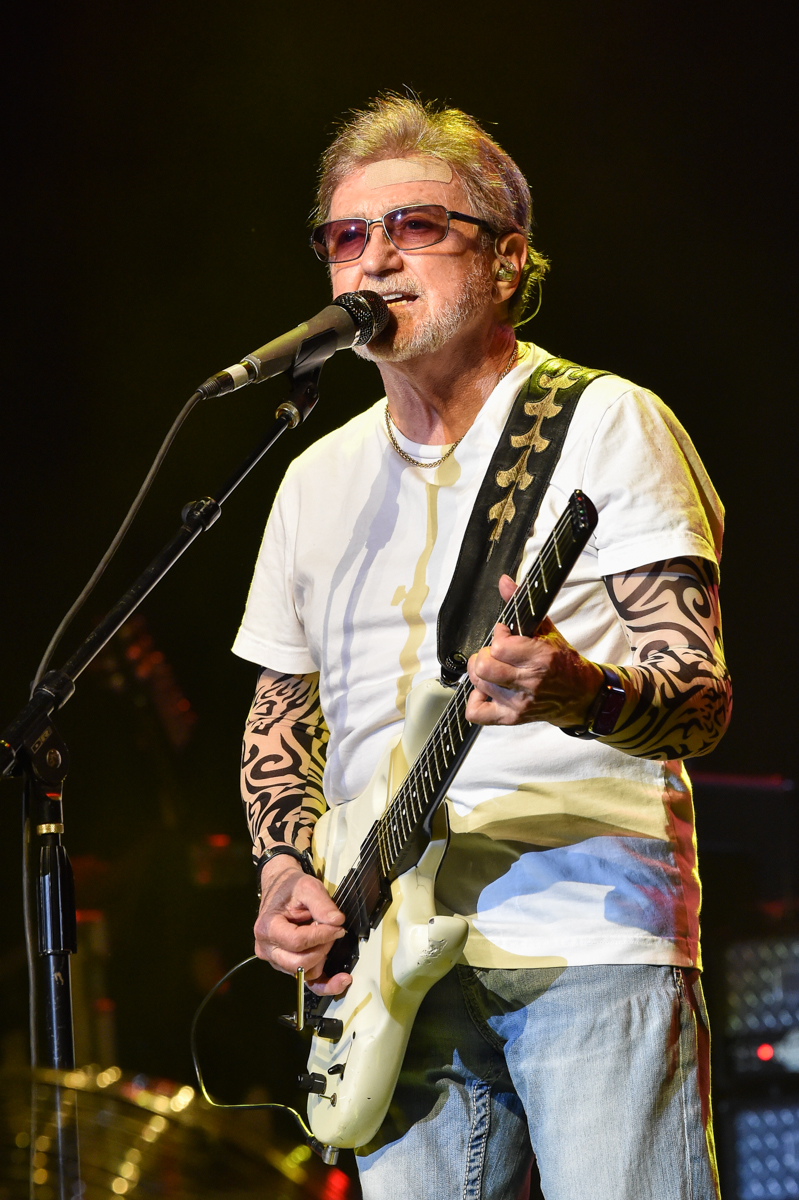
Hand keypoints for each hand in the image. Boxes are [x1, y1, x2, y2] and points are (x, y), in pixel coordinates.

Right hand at [254, 856, 351, 995]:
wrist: (281, 888)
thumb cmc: (290, 888)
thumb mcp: (307, 887)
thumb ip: (322, 904)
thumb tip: (337, 921)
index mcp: (267, 928)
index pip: (297, 942)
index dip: (321, 936)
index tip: (337, 927)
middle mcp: (267, 948)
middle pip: (299, 963)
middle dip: (322, 948)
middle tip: (332, 932)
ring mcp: (276, 960)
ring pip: (305, 973)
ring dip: (322, 958)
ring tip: (326, 938)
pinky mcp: (288, 965)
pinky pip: (307, 982)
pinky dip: (326, 984)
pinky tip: (341, 980)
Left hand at [465, 574, 603, 726]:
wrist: (582, 695)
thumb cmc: (563, 663)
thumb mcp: (547, 630)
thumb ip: (520, 604)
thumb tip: (504, 582)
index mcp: (539, 658)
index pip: (498, 645)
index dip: (498, 635)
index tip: (505, 634)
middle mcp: (529, 682)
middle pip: (483, 667)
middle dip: (483, 655)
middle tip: (494, 653)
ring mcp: (519, 703)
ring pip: (478, 684)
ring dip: (481, 673)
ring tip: (494, 669)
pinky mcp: (512, 718)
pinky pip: (477, 712)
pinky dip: (475, 700)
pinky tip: (487, 690)